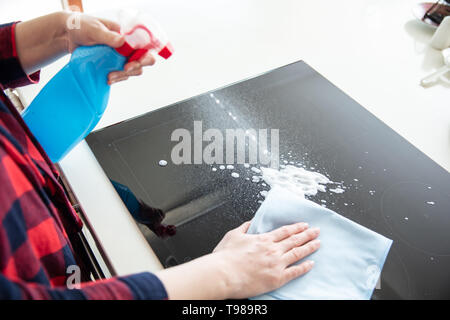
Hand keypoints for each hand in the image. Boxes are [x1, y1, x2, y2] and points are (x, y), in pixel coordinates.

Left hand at [63, 12, 154, 83]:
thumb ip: (107, 36)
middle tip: (124, 70)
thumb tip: (122, 41)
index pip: (144, 47)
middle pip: (141, 62)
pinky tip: (107, 79)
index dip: (143, 58)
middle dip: (134, 69)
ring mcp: (119, 58)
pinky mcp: (111, 66)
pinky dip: (116, 79)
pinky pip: (120, 76)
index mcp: (126, 36)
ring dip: (122, 76)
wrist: (68, 35)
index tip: (130, 64)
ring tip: (109, 77)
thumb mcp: (94, 29)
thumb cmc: (82, 26)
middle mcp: (126, 48)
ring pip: (131, 71)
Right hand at [156, 221, 319, 298]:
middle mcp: (272, 250)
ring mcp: (276, 264)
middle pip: (294, 240)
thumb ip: (244, 228)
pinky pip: (295, 271)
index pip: (284, 231)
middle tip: (317, 231)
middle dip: (307, 235)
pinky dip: (304, 267)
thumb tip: (250, 223)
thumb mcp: (234, 235)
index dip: (296, 228)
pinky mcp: (277, 278)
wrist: (223, 274)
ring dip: (309, 247)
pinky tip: (311, 263)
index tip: (304, 225)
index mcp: (263, 239)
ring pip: (297, 253)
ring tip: (318, 243)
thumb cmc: (226, 257)